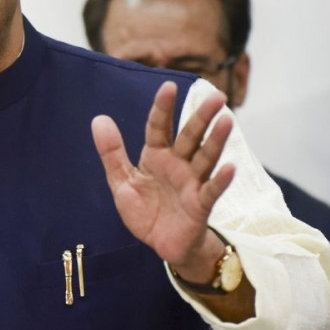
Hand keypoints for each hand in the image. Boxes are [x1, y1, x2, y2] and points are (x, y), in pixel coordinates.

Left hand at [91, 81, 234, 278]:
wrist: (161, 244)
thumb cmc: (145, 210)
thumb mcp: (122, 182)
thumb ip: (112, 153)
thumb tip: (99, 119)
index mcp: (156, 156)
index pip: (159, 126)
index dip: (163, 107)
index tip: (169, 86)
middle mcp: (178, 164)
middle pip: (190, 136)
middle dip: (202, 116)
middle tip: (217, 96)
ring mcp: (191, 183)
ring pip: (205, 157)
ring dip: (216, 140)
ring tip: (226, 120)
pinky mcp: (200, 205)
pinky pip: (211, 190)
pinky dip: (220, 180)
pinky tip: (230, 167)